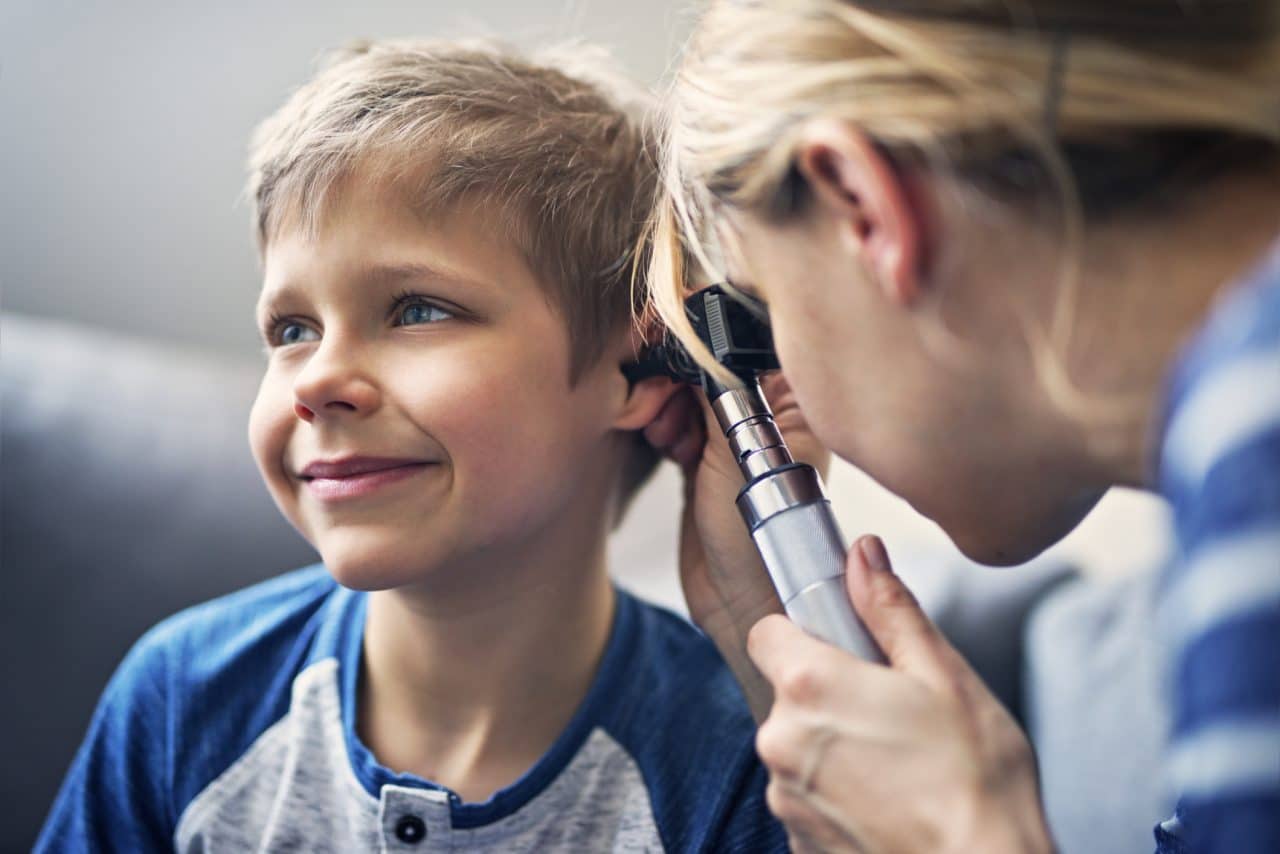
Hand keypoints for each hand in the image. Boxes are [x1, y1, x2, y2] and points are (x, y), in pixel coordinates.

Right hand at [644, 372, 829, 719]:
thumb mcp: (737, 455)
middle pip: (711, 366)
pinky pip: (676, 422)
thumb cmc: (761, 541)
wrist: (740, 605)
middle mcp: (768, 417)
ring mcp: (734, 440)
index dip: (706, 339)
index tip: (669, 337)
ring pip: (688, 394)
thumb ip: (716, 395)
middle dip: (677, 375)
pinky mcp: (703, 462)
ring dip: (665, 403)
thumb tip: (691, 344)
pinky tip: (662, 441)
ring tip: (663, 430)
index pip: (748, 347)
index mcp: (795, 405)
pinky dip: (662, 424)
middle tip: (659, 395)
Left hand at [747, 536, 1054, 853]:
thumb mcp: (943, 676)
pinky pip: (807, 794)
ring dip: (833, 745)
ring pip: (797, 745)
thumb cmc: (976, 780)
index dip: (803, 631)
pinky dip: (838, 792)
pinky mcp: (797, 841)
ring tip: (899, 761)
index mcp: (809, 686)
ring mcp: (785, 796)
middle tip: (893, 708)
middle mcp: (780, 740)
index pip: (767, 632)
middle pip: (787, 692)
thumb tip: (862, 553)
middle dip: (830, 692)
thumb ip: (890, 610)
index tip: (842, 644)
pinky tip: (889, 799)